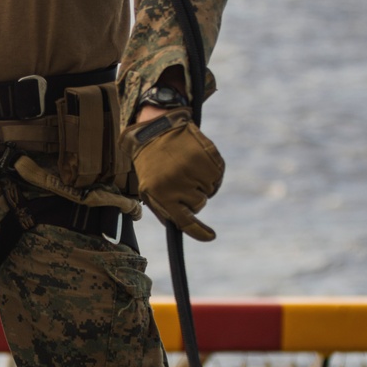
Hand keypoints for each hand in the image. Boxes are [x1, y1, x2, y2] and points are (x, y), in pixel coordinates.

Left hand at [122, 110, 223, 241]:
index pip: (184, 221)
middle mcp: (177, 183)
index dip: (199, 232)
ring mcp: (193, 169)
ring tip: (186, 167)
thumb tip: (183, 227)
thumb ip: (164, 210)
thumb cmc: (151, 165)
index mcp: (160, 194)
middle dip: (193, 196)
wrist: (155, 130)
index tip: (210, 237)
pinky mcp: (206, 156)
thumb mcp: (148, 189)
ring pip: (210, 190)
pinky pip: (218, 175)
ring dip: (202, 183)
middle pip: (199, 204)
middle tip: (181, 180)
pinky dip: (211, 172)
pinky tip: (197, 161)